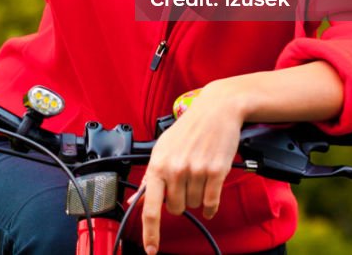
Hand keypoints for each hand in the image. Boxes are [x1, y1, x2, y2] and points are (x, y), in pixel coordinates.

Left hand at [137, 82, 246, 254]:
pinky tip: (209, 195)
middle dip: (179, 201)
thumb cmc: (187, 129)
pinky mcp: (215, 173)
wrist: (215, 111)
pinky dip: (210, 205)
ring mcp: (196, 171)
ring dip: (195, 198)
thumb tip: (135, 200)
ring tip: (197, 175)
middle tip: (183, 182)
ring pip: (194, 206)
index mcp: (158, 164)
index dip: (150, 232)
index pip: (150, 206)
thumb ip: (149, 177)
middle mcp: (175, 169)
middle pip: (175, 209)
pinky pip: (211, 204)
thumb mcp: (162, 149)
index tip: (151, 249)